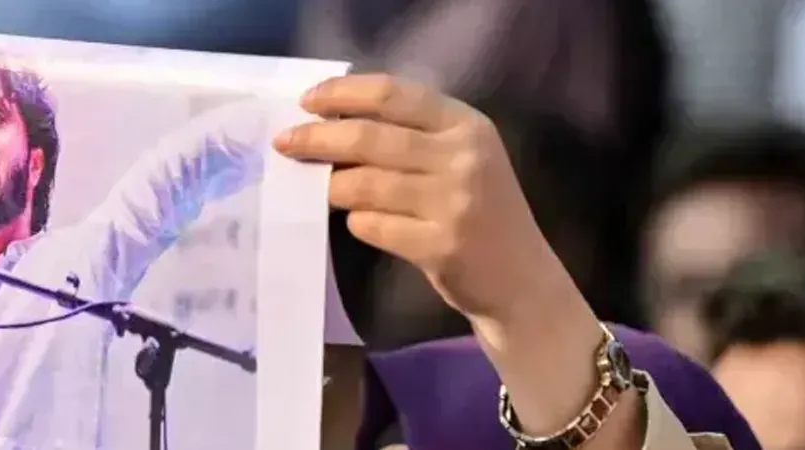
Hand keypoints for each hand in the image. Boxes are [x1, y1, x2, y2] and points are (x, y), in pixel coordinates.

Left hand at [276, 75, 640, 446]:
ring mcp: (454, 202)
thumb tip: (330, 123)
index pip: (392, 94)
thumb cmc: (479, 211)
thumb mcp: (459, 158)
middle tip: (284, 144)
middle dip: (317, 138)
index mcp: (466, 124)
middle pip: (369, 137)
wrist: (520, 280)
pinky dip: (357, 223)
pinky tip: (364, 223)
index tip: (307, 102)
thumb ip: (410, 135)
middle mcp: (463, 157)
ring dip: (332, 186)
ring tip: (323, 190)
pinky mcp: (439, 245)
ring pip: (363, 183)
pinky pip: (371, 226)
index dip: (343, 94)